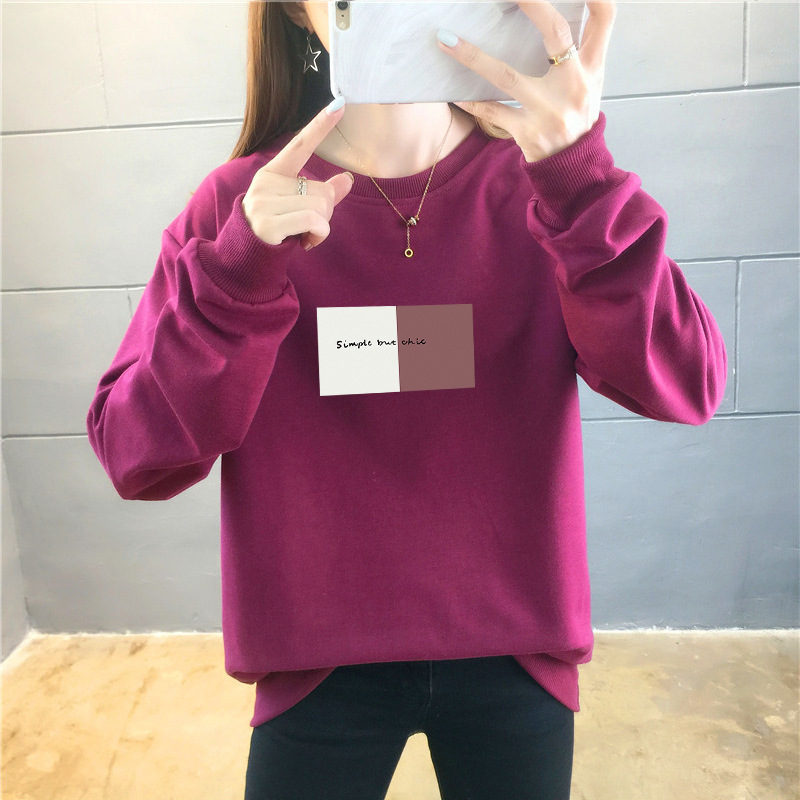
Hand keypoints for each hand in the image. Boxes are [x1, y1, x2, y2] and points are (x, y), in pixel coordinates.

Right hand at [242, 102, 354, 250]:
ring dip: (321, 226)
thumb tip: (347, 179)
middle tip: (305, 225)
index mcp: (273, 173)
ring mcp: (264, 203)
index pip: (300, 145)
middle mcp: (266, 183)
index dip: (320, 125)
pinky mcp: (269, 223)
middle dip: (324, 212)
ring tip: (303, 233)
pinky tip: (307, 242)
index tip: (339, 103)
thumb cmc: (276, 227)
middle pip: (321, 190)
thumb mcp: (298, 205)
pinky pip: (313, 220)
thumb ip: (323, 193)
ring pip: (320, 206)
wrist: (247, 255)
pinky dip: (319, 234)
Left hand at [437, 1, 615, 161]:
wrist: (574, 168)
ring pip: (507, 76)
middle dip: (533, 4)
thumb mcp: (591, 83)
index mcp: (592, 68)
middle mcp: (574, 85)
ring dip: (474, 57)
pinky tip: (453, 93)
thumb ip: (582, 51)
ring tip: (446, 40)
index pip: (603, 18)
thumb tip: (556, 18)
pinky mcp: (528, 132)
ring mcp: (549, 110)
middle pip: (555, 33)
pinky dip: (471, 103)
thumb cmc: (577, 118)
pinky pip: (492, 112)